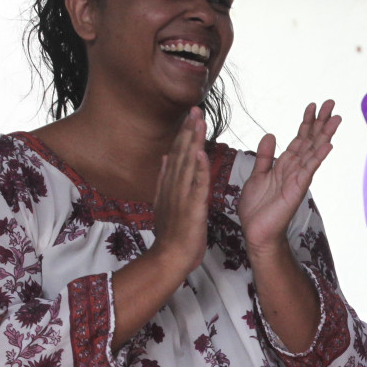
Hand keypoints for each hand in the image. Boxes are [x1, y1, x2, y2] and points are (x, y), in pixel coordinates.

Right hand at [150, 107, 212, 273]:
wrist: (169, 258)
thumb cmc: (172, 234)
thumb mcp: (165, 202)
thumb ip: (164, 179)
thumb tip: (164, 158)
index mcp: (170, 184)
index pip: (177, 154)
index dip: (184, 133)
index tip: (191, 115)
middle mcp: (174, 186)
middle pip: (182, 153)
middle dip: (189, 130)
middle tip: (196, 108)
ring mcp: (181, 196)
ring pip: (189, 164)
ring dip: (193, 141)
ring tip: (198, 121)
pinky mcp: (192, 208)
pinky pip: (197, 185)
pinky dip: (199, 169)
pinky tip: (201, 152)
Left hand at [238, 101, 339, 258]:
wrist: (256, 231)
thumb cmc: (257, 208)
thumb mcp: (257, 175)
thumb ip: (265, 156)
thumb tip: (271, 135)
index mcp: (285, 164)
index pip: (299, 139)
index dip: (306, 122)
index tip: (314, 106)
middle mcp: (294, 169)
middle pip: (311, 141)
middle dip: (321, 122)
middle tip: (331, 103)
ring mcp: (298, 178)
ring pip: (313, 152)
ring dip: (324, 135)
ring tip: (335, 119)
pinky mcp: (297, 189)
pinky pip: (309, 170)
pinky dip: (318, 157)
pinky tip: (328, 145)